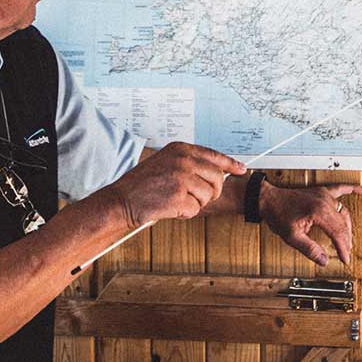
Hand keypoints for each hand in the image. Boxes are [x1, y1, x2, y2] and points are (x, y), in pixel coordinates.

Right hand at [107, 142, 245, 225]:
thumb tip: (218, 172)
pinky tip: (170, 207)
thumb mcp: (165, 162)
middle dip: (212, 191)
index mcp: (180, 148)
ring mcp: (182, 178)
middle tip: (197, 197)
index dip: (230, 164)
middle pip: (217, 178)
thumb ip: (190, 163)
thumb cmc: (142, 184)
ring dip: (196, 203)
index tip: (241, 170)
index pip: (214, 155)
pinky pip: (195, 209)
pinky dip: (185, 213)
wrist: (121, 200)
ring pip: (208, 195)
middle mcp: (183, 160)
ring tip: (176, 200)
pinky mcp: (179, 197)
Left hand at [260, 181, 361, 266]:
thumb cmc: (278, 214)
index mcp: (318, 212)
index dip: (343, 248)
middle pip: (343, 224)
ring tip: (348, 240)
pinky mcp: (321, 191)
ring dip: (348, 226)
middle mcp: (324, 201)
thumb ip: (309, 249)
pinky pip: (341, 189)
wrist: (268, 199)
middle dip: (346, 241)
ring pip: (343, 211)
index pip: (338, 233)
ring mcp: (324, 195)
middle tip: (345, 253)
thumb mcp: (291, 237)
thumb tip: (323, 260)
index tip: (345, 259)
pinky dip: (352, 189)